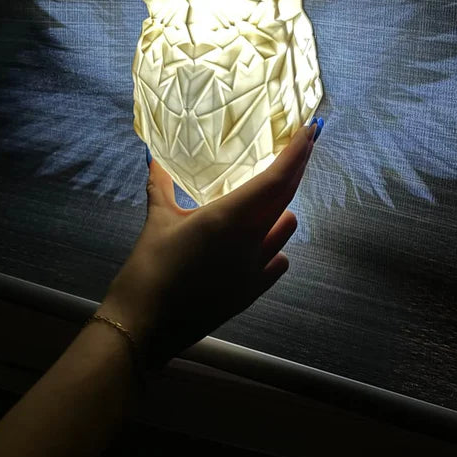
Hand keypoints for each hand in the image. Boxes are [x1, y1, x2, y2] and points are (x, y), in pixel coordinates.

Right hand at [98, 123, 316, 365]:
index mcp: (229, 217)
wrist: (144, 326)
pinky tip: (259, 243)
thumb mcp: (157, 220)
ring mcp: (254, 270)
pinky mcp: (251, 293)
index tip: (311, 131)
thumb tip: (154, 157)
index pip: (276, 179)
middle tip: (304, 144)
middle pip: (287, 197)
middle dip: (297, 168)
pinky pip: (279, 261)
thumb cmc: (149, 267)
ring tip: (265, 199)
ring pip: (287, 228)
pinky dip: (275, 247)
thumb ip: (161, 185)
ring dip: (282, 210)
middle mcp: (250, 241)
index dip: (297, 154)